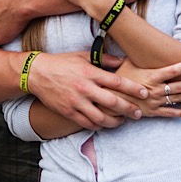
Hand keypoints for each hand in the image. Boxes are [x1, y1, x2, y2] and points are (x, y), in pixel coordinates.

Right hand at [27, 51, 146, 130]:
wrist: (36, 73)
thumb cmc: (61, 62)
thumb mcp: (82, 56)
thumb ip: (103, 59)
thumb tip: (122, 61)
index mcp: (90, 72)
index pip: (117, 82)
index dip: (133, 89)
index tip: (144, 93)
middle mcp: (84, 88)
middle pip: (113, 103)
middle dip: (129, 109)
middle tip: (138, 113)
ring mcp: (76, 102)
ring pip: (101, 118)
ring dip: (115, 122)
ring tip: (122, 121)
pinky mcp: (68, 111)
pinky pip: (87, 123)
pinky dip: (98, 126)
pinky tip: (104, 123)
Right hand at [112, 56, 180, 117]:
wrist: (110, 99)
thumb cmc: (118, 80)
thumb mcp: (126, 64)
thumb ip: (136, 57)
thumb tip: (140, 44)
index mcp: (151, 76)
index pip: (173, 70)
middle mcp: (156, 89)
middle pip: (180, 85)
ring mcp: (155, 101)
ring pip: (177, 98)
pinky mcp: (152, 112)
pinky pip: (169, 113)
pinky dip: (180, 113)